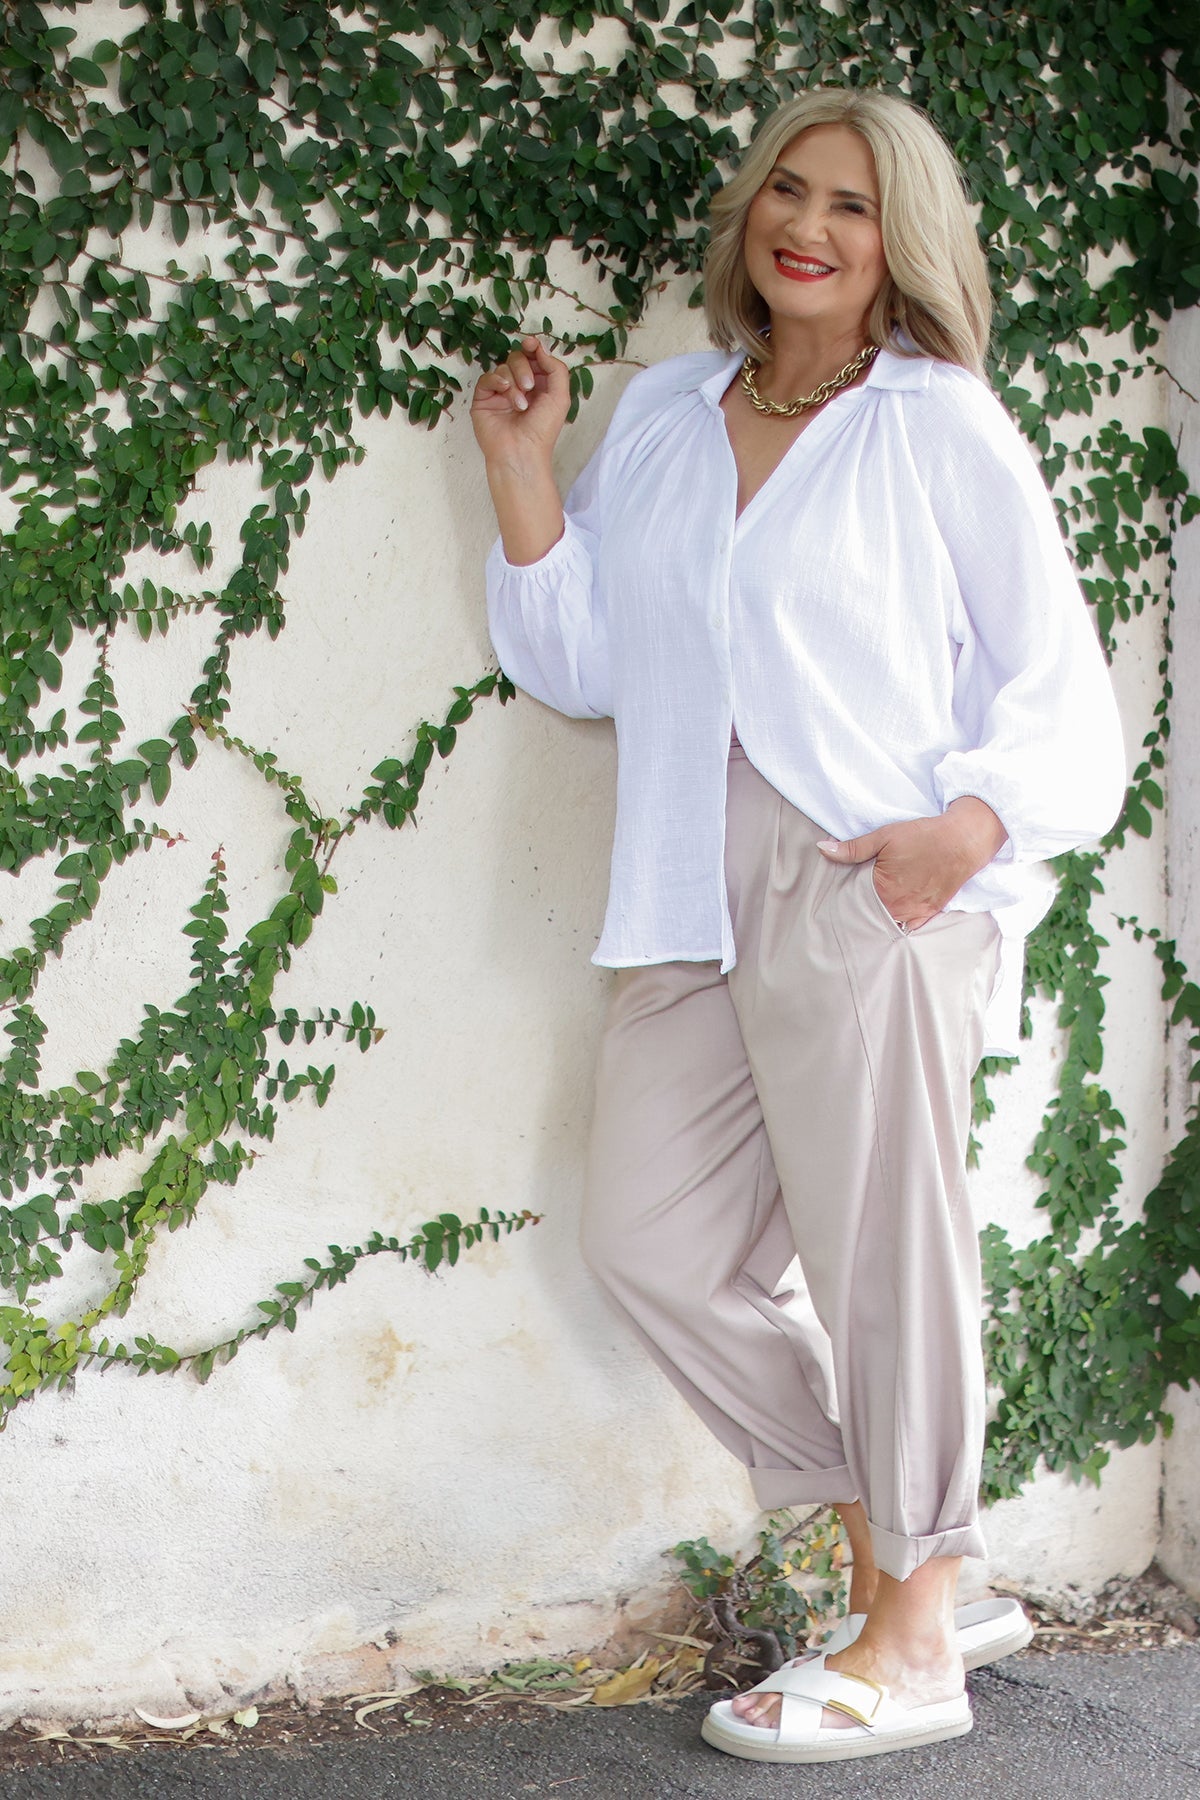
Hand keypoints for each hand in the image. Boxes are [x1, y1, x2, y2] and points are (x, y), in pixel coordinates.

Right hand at [471, 334, 571, 469]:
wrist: (521, 452)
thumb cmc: (542, 430)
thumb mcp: (560, 396)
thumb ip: (556, 369)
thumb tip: (540, 348)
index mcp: (539, 385)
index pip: (533, 358)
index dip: (532, 348)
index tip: (531, 344)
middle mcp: (519, 387)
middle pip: (517, 357)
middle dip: (524, 367)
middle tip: (529, 387)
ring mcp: (500, 393)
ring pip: (503, 367)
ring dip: (513, 382)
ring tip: (520, 405)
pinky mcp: (484, 399)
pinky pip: (487, 378)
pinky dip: (496, 381)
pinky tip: (504, 393)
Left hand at [817, 798, 1007, 930]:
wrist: (963, 840)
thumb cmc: (923, 836)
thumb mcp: (883, 836)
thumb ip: (852, 848)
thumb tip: (822, 849)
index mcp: (883, 891)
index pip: (853, 905)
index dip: (843, 903)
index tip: (832, 905)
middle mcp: (899, 907)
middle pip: (870, 918)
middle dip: (858, 915)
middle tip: (844, 916)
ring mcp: (916, 912)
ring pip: (888, 924)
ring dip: (877, 920)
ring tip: (864, 918)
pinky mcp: (930, 912)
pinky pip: (909, 927)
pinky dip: (898, 924)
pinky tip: (889, 920)